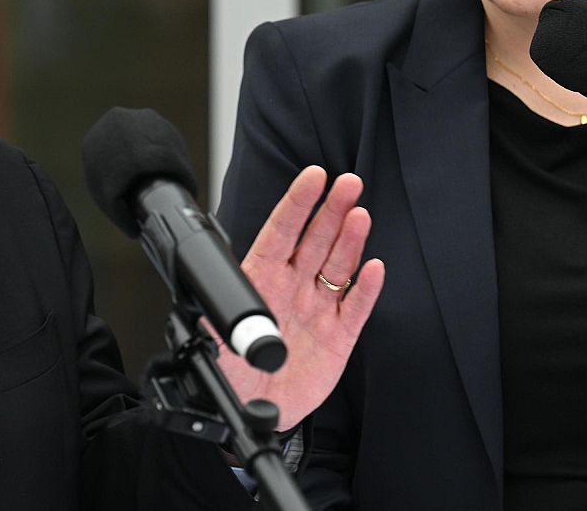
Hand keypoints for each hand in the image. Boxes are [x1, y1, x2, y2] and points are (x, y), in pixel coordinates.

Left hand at [216, 166, 383, 430]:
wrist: (252, 408)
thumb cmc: (232, 369)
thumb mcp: (213, 336)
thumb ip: (218, 314)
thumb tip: (218, 300)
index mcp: (261, 278)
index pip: (281, 232)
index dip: (298, 203)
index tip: (313, 177)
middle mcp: (292, 287)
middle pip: (316, 240)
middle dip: (332, 210)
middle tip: (348, 182)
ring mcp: (318, 309)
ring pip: (338, 265)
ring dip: (350, 239)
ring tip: (359, 213)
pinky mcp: (338, 337)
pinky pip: (355, 307)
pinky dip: (366, 288)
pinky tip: (373, 267)